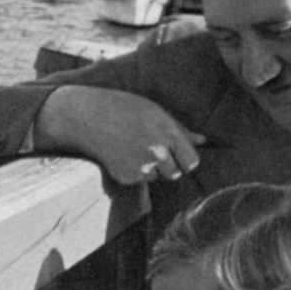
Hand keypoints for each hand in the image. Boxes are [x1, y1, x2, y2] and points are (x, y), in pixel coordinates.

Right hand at [35, 87, 206, 184]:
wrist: (86, 117)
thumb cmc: (124, 108)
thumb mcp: (155, 112)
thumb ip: (180, 130)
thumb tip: (204, 141)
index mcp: (169, 133)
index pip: (192, 162)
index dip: (186, 159)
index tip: (179, 154)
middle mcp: (158, 152)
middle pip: (175, 173)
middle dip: (168, 165)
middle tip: (151, 149)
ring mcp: (141, 166)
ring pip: (157, 177)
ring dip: (151, 169)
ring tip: (134, 148)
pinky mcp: (126, 177)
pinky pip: (139, 180)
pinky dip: (133, 172)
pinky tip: (121, 154)